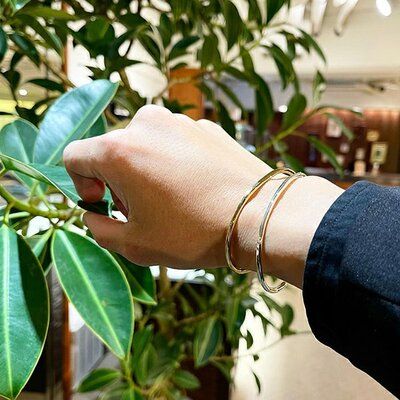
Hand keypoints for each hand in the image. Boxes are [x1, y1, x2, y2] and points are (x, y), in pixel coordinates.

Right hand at [63, 105, 272, 269]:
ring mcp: (179, 121)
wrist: (260, 216)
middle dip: (117, 181)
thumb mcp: (135, 245)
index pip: (75, 156)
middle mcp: (146, 125)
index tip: (103, 203)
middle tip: (142, 211)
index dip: (81, 183)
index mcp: (119, 150)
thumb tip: (92, 215)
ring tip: (172, 200)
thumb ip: (99, 229)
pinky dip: (173, 162)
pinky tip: (195, 188)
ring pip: (144, 145)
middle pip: (111, 150)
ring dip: (145, 170)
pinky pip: (174, 142)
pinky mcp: (205, 126)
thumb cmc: (195, 233)